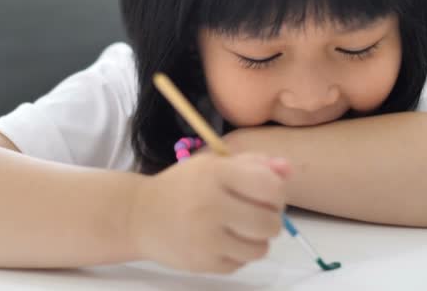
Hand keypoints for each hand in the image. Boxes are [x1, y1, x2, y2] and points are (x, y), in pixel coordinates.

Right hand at [129, 152, 290, 273]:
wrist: (140, 215)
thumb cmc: (183, 186)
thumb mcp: (213, 164)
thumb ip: (253, 163)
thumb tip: (287, 170)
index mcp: (214, 173)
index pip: (269, 186)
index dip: (277, 192)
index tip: (266, 194)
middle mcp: (209, 205)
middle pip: (270, 222)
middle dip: (270, 219)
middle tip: (255, 214)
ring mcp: (205, 238)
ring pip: (260, 248)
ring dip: (257, 240)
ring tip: (239, 229)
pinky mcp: (202, 263)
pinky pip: (241, 264)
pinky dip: (238, 254)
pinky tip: (221, 241)